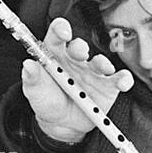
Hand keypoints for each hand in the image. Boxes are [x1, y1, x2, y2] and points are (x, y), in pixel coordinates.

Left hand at [22, 18, 133, 142]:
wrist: (61, 123)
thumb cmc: (46, 100)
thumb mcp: (34, 91)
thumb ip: (31, 78)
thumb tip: (27, 65)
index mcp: (55, 55)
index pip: (57, 36)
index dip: (60, 30)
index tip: (63, 32)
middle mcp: (75, 60)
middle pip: (79, 47)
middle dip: (80, 48)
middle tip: (79, 53)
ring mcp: (93, 72)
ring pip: (101, 61)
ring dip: (102, 62)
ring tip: (102, 68)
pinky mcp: (108, 86)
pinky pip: (119, 79)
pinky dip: (124, 79)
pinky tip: (122, 82)